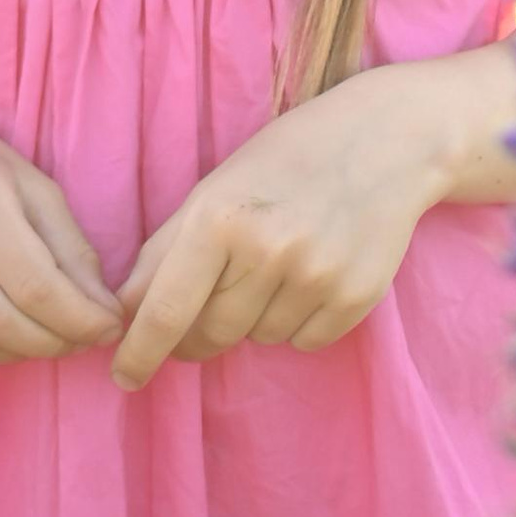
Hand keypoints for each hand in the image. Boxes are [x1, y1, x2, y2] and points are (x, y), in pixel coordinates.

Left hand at [109, 66, 452, 388]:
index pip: (165, 311)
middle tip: (210, 304)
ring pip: (258, 338)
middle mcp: (267, 251)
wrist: (389, 139)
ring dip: (254, 318)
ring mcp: (316, 277)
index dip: (140, 354)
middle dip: (199, 332)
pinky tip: (311, 274)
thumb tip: (126, 313)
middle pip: (210, 333)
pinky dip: (298, 322)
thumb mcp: (217, 186)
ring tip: (277, 265)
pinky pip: (304, 341)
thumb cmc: (288, 158)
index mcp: (220, 218)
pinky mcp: (355, 297)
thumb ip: (166, 249)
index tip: (126, 377)